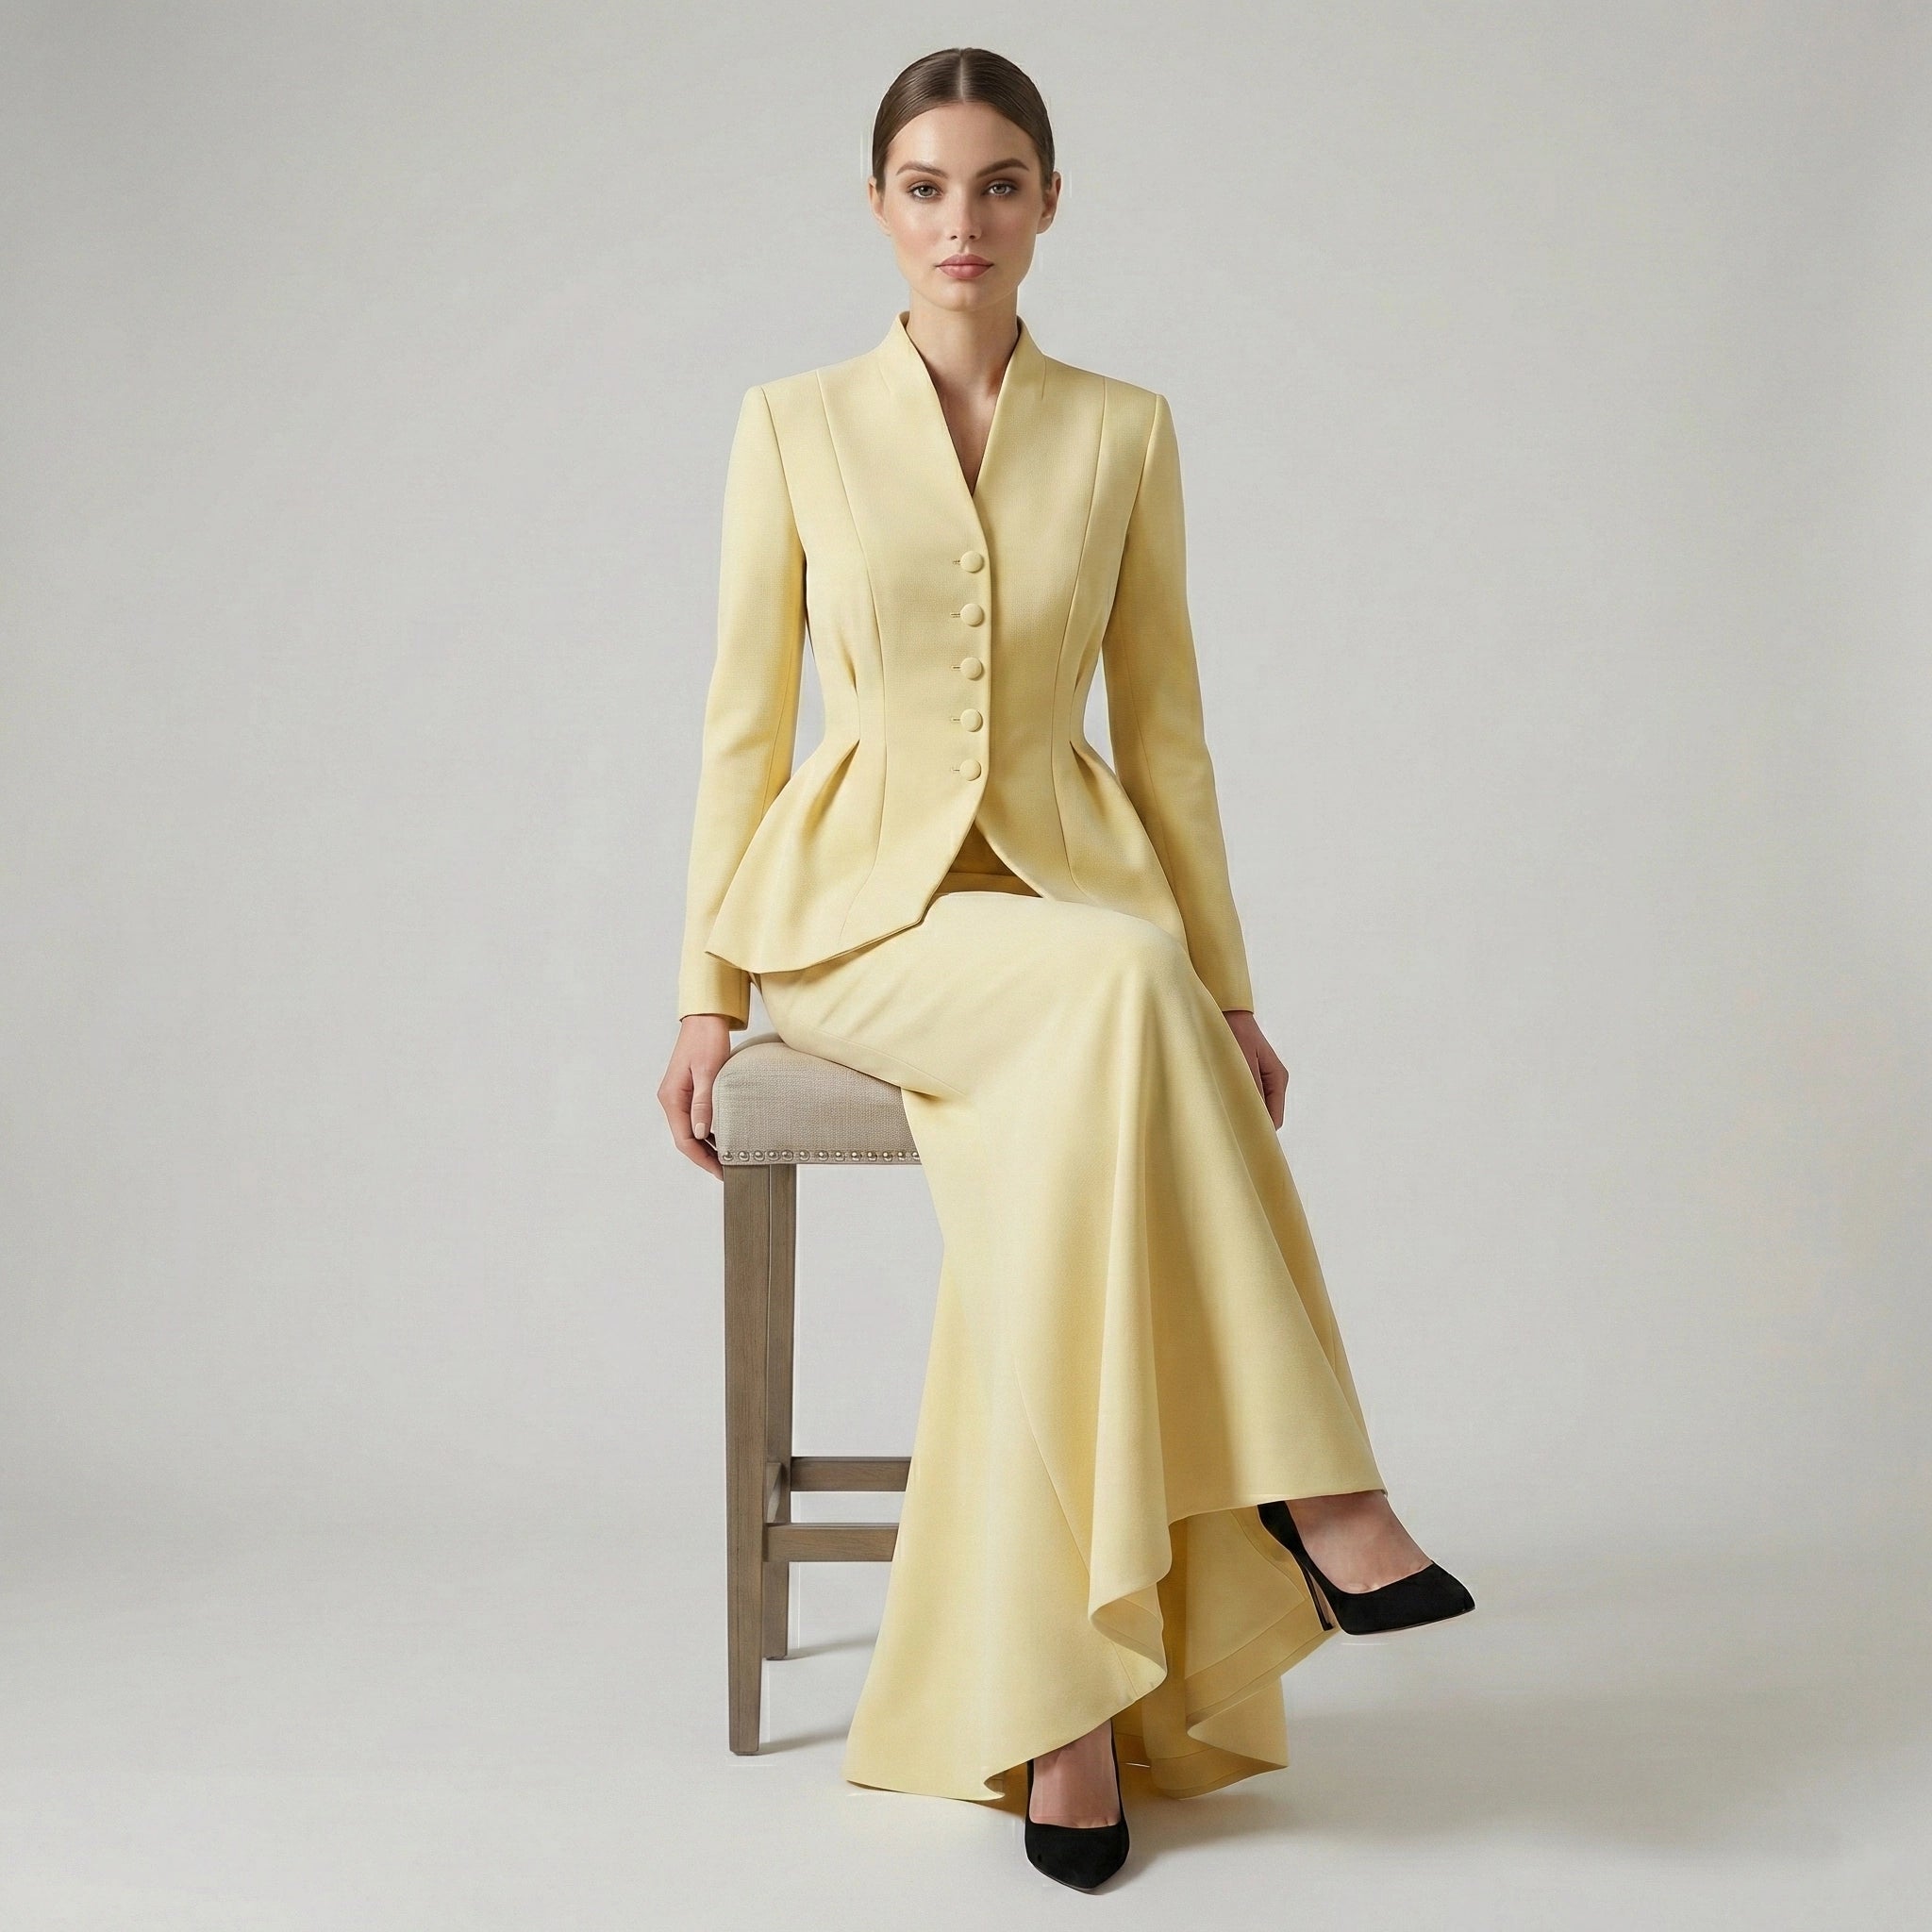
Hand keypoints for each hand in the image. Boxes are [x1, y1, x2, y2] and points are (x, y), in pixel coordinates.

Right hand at [660, 1014, 735, 1176]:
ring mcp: (679, 1095)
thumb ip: (703, 1103)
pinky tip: (724, 1135)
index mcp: (672, 1098)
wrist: (705, 1018)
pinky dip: (709, 1130)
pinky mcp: (689, 1090)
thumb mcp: (708, 1071)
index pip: (683, 1139)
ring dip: (707, 1145)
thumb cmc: (706, 1039)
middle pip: (685, 1138)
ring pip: (690, 1129)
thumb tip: (699, 1133)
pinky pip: (696, 1117)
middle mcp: (672, 1099)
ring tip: (727, 1157)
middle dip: (704, 1156)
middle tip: (727, 1170)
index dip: (701, 1158)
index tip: (719, 1171)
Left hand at [1221, 1008, 1288, 1127]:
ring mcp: (1263, 1079)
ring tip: (1223, 1119)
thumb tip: (1253, 1116)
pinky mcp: (1251, 1077)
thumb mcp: (1242, 1060)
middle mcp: (1274, 1082)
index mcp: (1278, 1079)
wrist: (1226, 1011)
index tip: (1242, 1141)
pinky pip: (1247, 1098)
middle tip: (1229, 1133)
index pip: (1275, 1118)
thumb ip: (1249, 1087)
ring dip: (1242, 1113)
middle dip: (1250, 1124)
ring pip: (1256, 1108)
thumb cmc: (1234, 1032)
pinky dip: (1237, 1103)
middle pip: (1266, 1116)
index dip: (1260, 1131)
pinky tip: (1222, 1105)